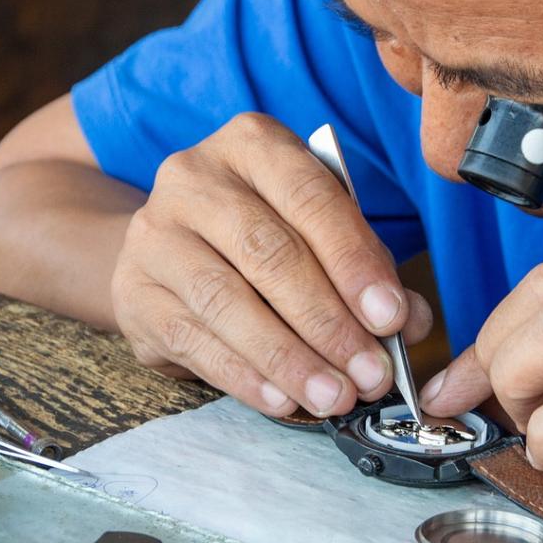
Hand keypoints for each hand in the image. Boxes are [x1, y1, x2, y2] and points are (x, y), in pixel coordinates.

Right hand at [113, 113, 432, 416]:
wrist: (167, 249)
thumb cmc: (258, 235)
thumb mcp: (316, 232)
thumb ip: (366, 269)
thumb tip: (408, 323)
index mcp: (252, 143)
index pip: (311, 198)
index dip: (354, 262)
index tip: (391, 317)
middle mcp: (194, 177)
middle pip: (268, 252)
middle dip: (327, 321)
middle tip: (370, 373)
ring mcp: (155, 233)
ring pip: (227, 300)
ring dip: (288, 358)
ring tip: (333, 396)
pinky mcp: (133, 292)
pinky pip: (194, 339)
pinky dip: (244, 376)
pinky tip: (282, 399)